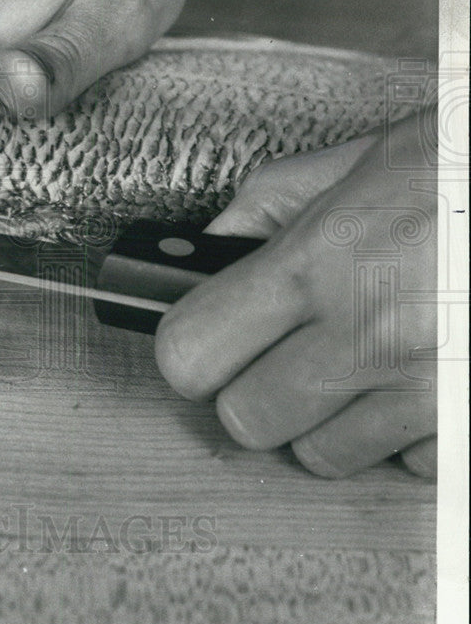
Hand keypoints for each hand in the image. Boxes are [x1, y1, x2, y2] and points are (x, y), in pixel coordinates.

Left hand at [155, 112, 437, 478]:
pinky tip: (425, 379)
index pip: (191, 352)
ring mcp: (432, 392)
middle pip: (246, 421)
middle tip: (285, 354)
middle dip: (255, 392)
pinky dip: (406, 435)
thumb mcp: (369, 156)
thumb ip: (272, 200)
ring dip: (330, 419)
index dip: (191, 349)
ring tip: (367, 360)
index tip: (208, 337)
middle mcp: (371, 336)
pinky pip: (407, 467)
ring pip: (323, 457)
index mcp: (322, 262)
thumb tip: (211, 240)